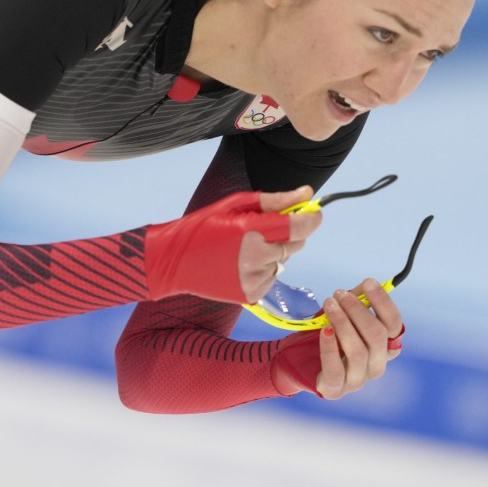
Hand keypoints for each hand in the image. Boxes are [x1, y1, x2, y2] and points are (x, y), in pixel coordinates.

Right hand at [144, 187, 321, 303]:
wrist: (173, 262)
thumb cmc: (203, 228)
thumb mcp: (235, 205)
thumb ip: (274, 201)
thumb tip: (307, 194)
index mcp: (251, 231)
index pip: (299, 226)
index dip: (312, 218)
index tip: (314, 212)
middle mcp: (255, 258)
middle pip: (296, 244)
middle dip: (289, 234)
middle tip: (264, 228)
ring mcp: (253, 279)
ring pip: (284, 261)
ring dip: (274, 252)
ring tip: (246, 247)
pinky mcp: (251, 295)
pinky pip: (272, 277)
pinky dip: (264, 268)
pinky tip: (242, 263)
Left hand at [270, 277, 405, 398]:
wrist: (296, 360)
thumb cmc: (327, 335)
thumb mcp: (343, 315)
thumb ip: (357, 300)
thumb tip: (368, 283)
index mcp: (384, 347)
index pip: (395, 325)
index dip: (383, 303)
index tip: (368, 282)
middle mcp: (376, 365)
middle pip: (377, 336)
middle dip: (358, 310)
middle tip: (339, 294)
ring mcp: (357, 380)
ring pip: (358, 351)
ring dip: (343, 323)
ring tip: (329, 305)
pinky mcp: (335, 389)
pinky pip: (336, 369)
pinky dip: (330, 348)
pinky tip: (324, 330)